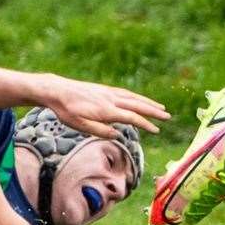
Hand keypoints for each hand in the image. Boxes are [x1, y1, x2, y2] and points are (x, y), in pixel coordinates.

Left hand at [41, 75, 168, 137]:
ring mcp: (108, 93)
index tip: (157, 130)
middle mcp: (111, 100)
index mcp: (106, 110)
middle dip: (154, 111)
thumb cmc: (66, 111)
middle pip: (137, 105)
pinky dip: (137, 97)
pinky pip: (126, 93)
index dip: (146, 124)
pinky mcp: (104, 89)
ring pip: (133, 97)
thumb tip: (118, 135)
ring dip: (148, 102)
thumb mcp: (80, 126)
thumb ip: (100, 131)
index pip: (132, 118)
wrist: (56, 90)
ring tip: (160, 107)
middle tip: (168, 116)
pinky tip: (140, 100)